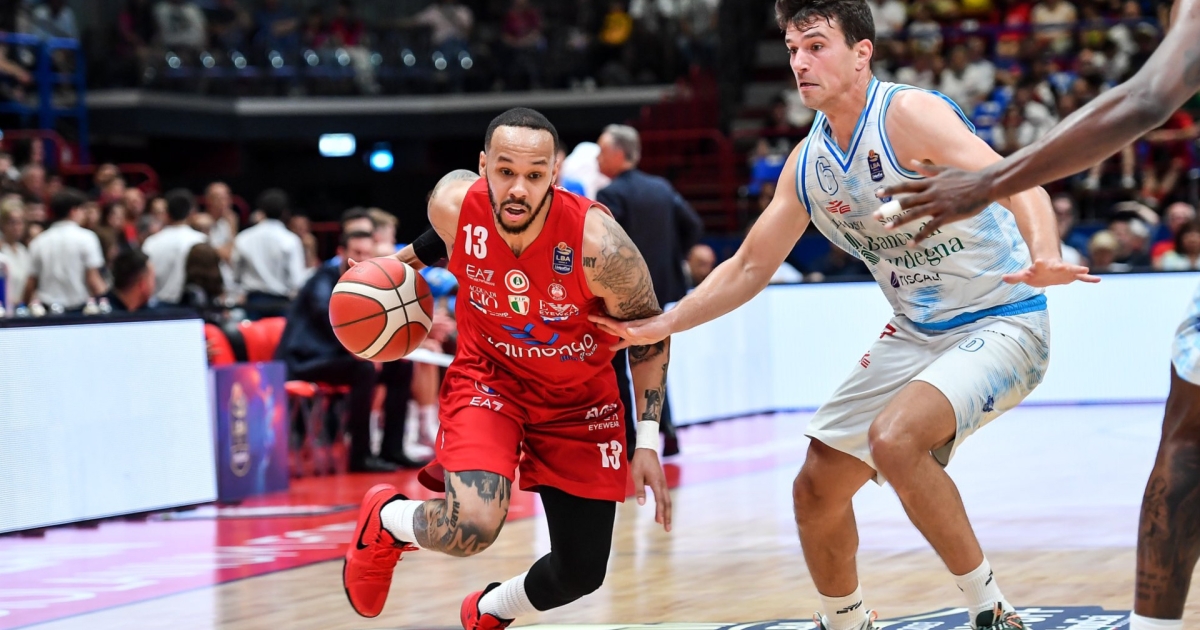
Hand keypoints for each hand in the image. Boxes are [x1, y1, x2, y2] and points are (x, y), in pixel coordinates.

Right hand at [589, 313, 671, 350]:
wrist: (667, 325)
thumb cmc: (659, 327)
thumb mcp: (650, 329)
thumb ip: (638, 330)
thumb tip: (626, 331)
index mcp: (627, 327)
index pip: (610, 323)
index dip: (600, 319)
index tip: (589, 316)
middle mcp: (626, 329)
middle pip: (610, 325)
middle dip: (599, 322)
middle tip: (588, 319)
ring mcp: (631, 334)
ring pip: (614, 331)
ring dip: (605, 329)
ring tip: (596, 328)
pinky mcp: (636, 338)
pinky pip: (623, 342)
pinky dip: (617, 345)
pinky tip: (611, 348)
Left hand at [631, 448, 671, 531]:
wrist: (647, 449)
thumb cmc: (640, 462)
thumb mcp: (636, 475)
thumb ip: (640, 490)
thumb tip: (642, 504)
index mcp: (657, 483)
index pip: (660, 501)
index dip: (660, 512)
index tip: (659, 522)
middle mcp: (662, 484)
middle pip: (667, 503)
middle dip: (667, 516)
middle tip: (667, 529)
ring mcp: (663, 483)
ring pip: (667, 500)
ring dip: (666, 512)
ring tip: (665, 524)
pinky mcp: (661, 482)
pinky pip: (665, 496)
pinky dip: (665, 506)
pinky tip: (662, 512)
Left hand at [874, 161, 993, 243]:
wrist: (985, 185)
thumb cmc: (965, 177)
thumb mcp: (945, 169)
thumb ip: (927, 169)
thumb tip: (912, 162)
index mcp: (929, 183)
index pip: (906, 186)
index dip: (891, 189)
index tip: (877, 194)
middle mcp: (931, 193)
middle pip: (906, 201)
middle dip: (889, 208)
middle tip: (874, 216)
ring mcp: (938, 205)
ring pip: (915, 214)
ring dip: (900, 221)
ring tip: (887, 228)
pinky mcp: (947, 215)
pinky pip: (930, 227)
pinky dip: (920, 235)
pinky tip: (911, 243)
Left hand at [1002, 257, 1100, 286]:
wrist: (1048, 267)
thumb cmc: (1035, 272)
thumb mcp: (1025, 275)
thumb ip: (1015, 277)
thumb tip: (1003, 278)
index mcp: (1043, 267)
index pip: (1039, 265)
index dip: (1038, 264)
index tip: (1039, 261)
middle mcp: (1055, 267)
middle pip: (1058, 266)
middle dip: (1061, 266)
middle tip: (1064, 265)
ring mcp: (1065, 271)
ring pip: (1072, 270)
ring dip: (1077, 270)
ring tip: (1086, 269)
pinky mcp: (1071, 275)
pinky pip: (1081, 277)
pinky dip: (1089, 278)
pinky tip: (1098, 280)